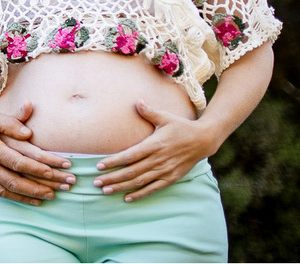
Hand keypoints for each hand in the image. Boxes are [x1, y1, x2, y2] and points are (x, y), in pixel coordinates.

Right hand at [0, 102, 74, 205]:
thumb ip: (10, 122)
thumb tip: (29, 132)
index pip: (23, 161)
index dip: (45, 166)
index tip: (64, 166)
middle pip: (21, 179)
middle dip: (47, 183)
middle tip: (68, 185)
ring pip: (12, 190)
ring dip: (34, 195)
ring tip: (54, 195)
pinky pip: (0, 194)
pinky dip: (18, 199)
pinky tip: (33, 200)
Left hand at [93, 101, 220, 201]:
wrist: (203, 140)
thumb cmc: (181, 127)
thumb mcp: (166, 117)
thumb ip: (149, 112)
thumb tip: (137, 101)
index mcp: (154, 145)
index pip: (130, 155)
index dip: (114, 161)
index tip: (99, 166)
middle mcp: (158, 160)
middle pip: (131, 172)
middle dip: (112, 178)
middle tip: (96, 182)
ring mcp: (165, 171)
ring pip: (139, 182)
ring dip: (122, 187)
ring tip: (106, 190)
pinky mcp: (171, 178)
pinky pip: (153, 189)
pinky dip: (140, 194)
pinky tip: (127, 198)